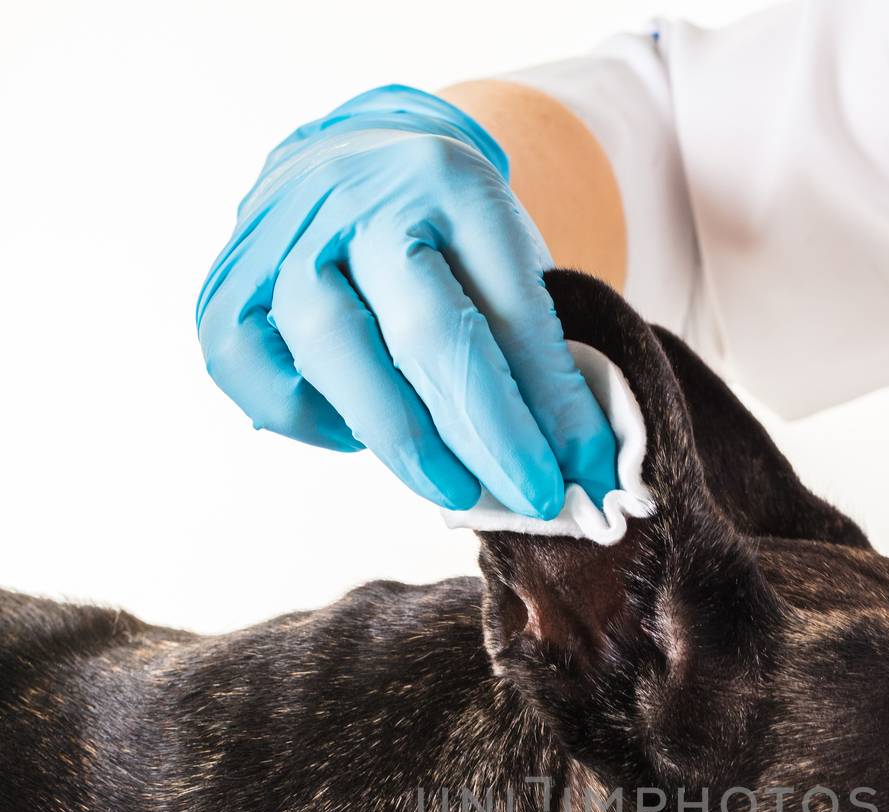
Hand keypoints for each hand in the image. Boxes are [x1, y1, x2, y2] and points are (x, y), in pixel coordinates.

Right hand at [197, 85, 617, 514]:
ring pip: (332, 347)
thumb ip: (534, 349)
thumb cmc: (448, 237)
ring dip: (399, 438)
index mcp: (447, 178)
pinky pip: (250, 362)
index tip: (583, 471)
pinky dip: (303, 416)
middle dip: (489, 434)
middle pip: (425, 332)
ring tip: (454, 492)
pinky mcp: (228, 280)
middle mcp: (355, 195)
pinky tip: (353, 434)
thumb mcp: (504, 260)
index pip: (509, 307)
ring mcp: (279, 233)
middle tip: (531, 500)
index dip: (551, 403)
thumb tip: (576, 468)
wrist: (356, 157)